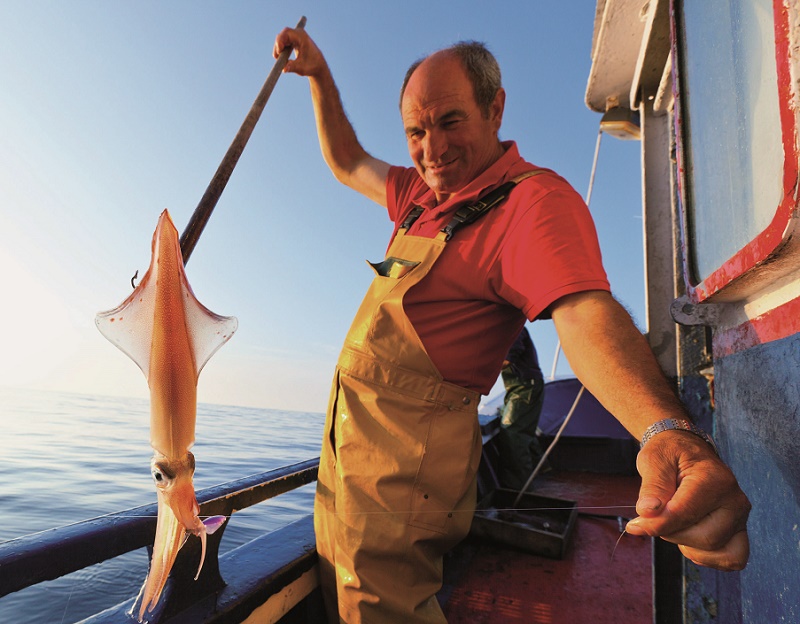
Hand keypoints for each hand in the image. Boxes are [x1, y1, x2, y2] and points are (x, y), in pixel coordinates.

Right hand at [273, 27, 326, 77]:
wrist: (318, 66)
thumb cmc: (312, 66)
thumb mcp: (302, 68)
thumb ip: (292, 67)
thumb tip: (284, 69)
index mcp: (302, 37)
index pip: (287, 32)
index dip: (280, 40)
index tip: (279, 52)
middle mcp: (299, 34)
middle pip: (283, 35)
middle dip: (278, 45)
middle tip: (276, 57)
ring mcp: (296, 36)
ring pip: (282, 38)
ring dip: (279, 48)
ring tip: (278, 58)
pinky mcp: (293, 40)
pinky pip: (283, 41)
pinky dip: (281, 49)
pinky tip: (281, 57)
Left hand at [625, 430, 750, 570]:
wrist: (688, 451)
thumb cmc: (670, 454)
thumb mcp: (654, 460)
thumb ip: (652, 487)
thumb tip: (647, 512)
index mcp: (715, 479)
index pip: (685, 514)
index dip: (656, 524)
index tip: (635, 526)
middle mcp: (734, 500)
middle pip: (704, 539)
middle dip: (671, 533)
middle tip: (657, 514)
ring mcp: (740, 517)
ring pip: (715, 551)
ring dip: (687, 545)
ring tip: (674, 522)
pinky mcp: (738, 531)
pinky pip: (730, 559)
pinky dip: (705, 556)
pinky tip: (688, 536)